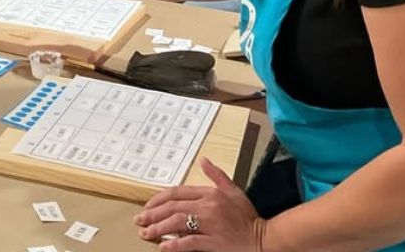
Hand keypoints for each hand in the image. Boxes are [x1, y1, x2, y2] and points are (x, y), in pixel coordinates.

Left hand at [134, 158, 261, 251]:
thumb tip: (203, 161)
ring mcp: (211, 225)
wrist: (264, 238)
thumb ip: (217, 176)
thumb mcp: (233, 191)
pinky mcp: (215, 242)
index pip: (177, 192)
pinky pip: (190, 242)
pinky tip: (163, 247)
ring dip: (158, 228)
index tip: (147, 207)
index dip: (159, 199)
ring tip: (145, 233)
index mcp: (210, 193)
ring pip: (177, 223)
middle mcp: (208, 206)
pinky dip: (175, 244)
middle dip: (153, 214)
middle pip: (173, 207)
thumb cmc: (248, 216)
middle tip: (139, 220)